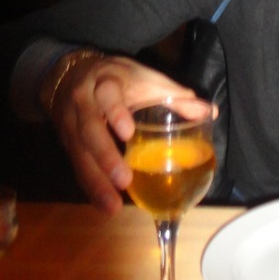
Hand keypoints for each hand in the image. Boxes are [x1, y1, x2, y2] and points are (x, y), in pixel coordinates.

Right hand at [41, 53, 201, 215]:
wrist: (70, 74)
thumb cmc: (119, 79)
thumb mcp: (145, 79)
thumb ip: (175, 95)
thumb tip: (211, 111)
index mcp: (105, 82)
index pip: (107, 95)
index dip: (116, 112)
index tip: (128, 133)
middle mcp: (83, 102)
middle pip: (90, 130)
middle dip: (105, 156)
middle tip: (124, 180)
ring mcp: (71, 124)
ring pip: (79, 153)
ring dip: (95, 181)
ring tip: (113, 206)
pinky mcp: (67, 143)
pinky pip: (77, 166)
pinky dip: (90, 187)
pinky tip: (104, 205)